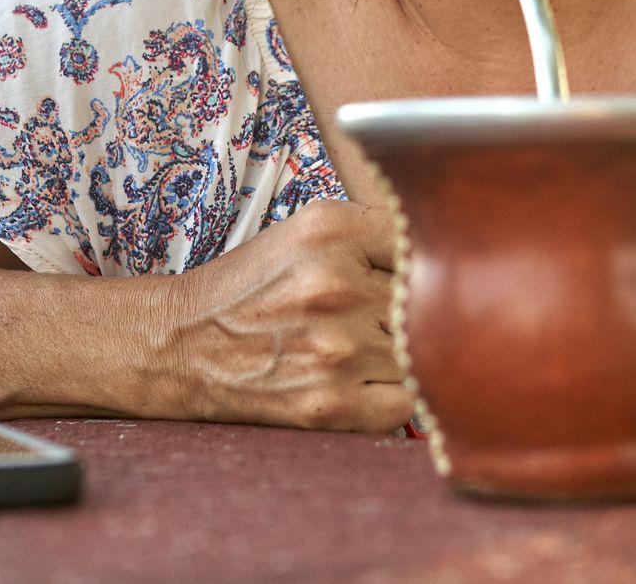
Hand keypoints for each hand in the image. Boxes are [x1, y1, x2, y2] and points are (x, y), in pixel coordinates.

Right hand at [150, 198, 412, 431]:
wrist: (182, 345)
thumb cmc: (253, 286)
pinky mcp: (329, 405)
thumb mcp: (306, 231)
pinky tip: (361, 381)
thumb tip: (453, 258)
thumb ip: (376, 233)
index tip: (402, 275)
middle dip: (407, 311)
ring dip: (400, 355)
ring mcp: (334, 350)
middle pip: (425, 301)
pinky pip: (406, 404)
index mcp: (330, 231)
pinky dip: (393, 396)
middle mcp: (335, 287)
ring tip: (359, 348)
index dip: (419, 262)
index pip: (421, 242)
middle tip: (374, 317)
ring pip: (419, 354)